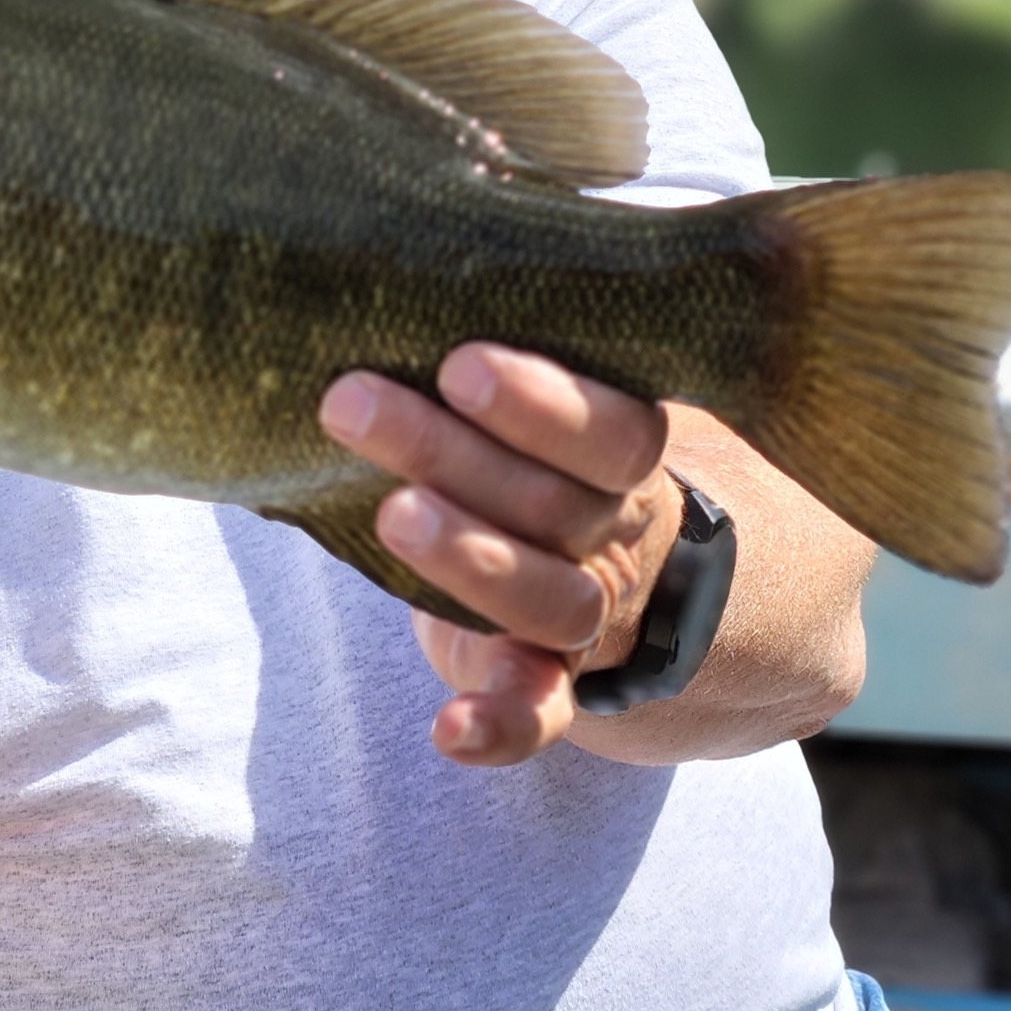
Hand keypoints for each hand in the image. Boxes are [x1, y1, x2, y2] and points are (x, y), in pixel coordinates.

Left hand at [319, 344, 678, 767]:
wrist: (658, 593)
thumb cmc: (564, 469)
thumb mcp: (566, 419)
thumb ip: (509, 380)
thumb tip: (398, 281)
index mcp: (629, 465)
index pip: (612, 433)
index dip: (541, 404)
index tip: (459, 364)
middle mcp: (615, 539)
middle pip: (551, 503)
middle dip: (449, 452)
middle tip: (352, 400)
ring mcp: (588, 620)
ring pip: (550, 601)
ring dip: (472, 561)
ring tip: (392, 515)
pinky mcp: (548, 684)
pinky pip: (541, 713)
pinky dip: (499, 726)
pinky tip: (451, 729)